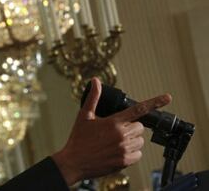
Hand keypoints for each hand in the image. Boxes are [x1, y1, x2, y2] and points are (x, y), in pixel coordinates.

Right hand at [51, 77, 171, 185]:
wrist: (74, 162)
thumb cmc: (78, 139)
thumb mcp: (84, 116)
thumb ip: (93, 97)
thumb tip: (96, 81)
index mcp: (113, 122)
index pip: (138, 109)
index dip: (155, 102)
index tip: (167, 97)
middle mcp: (121, 135)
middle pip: (140, 127)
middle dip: (132, 127)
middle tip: (117, 130)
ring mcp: (124, 149)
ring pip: (140, 141)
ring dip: (132, 140)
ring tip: (116, 141)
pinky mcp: (124, 161)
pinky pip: (138, 155)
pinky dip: (132, 153)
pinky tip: (118, 151)